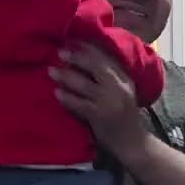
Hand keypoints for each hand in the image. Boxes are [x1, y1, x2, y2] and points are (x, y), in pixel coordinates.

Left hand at [50, 43, 144, 157]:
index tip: (72, 41)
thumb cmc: (124, 117)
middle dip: (77, 57)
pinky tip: (56, 93)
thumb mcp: (122, 93)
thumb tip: (82, 59)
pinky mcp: (100, 116)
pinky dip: (67, 98)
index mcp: (126, 80)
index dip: (88, 48)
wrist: (133, 143)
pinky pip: (80, 104)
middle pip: (97, 67)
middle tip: (59, 52)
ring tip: (51, 71)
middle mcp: (120, 88)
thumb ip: (108, 78)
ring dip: (66, 76)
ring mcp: (110, 102)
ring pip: (85, 84)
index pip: (107, 58)